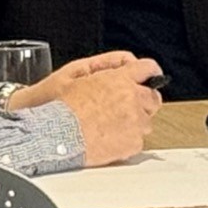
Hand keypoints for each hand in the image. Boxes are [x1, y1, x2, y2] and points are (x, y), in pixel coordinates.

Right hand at [39, 57, 163, 165]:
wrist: (55, 137)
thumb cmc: (60, 108)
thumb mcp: (74, 74)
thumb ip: (104, 64)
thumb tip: (123, 64)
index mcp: (119, 80)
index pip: (148, 69)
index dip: (149, 73)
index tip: (149, 77)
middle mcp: (132, 100)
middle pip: (153, 98)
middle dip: (142, 100)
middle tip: (124, 106)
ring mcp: (135, 123)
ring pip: (146, 121)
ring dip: (134, 121)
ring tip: (109, 124)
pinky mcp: (133, 143)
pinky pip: (138, 140)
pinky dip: (126, 139)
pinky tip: (108, 137)